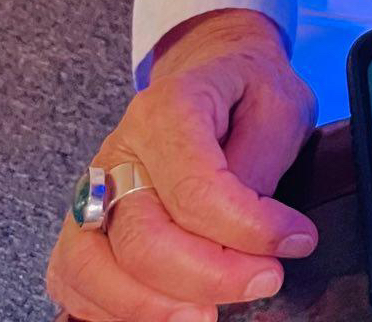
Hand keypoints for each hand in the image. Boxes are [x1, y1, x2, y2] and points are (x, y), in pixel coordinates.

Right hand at [46, 8, 318, 321]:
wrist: (215, 74)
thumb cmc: (247, 92)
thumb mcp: (279, 106)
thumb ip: (261, 166)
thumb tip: (253, 236)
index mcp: (168, 109)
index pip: (196, 190)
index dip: (247, 230)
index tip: (295, 243)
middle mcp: (119, 151)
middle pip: (142, 238)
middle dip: (207, 277)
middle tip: (265, 281)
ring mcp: (92, 191)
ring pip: (95, 269)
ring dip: (153, 306)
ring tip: (209, 313)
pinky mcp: (82, 227)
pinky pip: (76, 283)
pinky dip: (114, 311)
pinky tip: (167, 311)